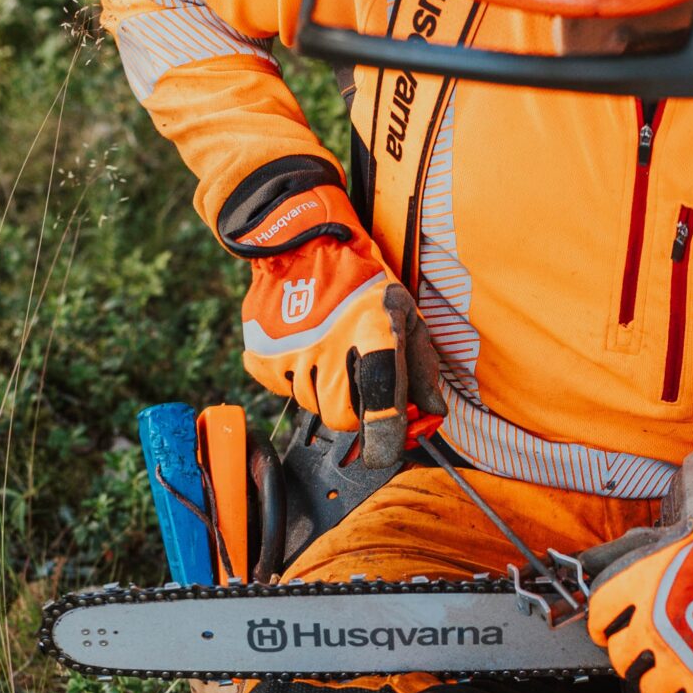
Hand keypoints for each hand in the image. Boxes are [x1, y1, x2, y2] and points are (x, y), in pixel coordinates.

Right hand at [233, 182, 442, 469]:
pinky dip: (295, 378)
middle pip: (342, 418)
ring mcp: (290, 354)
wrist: (301, 244)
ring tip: (330, 351)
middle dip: (356, 413)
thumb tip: (432, 413)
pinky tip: (304, 346)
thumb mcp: (404, 313)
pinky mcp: (261, 355)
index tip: (390, 448)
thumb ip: (421, 367)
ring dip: (325, 391)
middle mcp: (328, 348)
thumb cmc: (362, 280)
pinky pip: (282, 391)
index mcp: (372, 335)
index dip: (387, 441)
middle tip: (358, 383)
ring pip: (312, 406)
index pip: (380, 408)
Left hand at [587, 500, 692, 692]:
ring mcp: (682, 671)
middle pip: (623, 660)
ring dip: (664, 688)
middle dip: (638, 657)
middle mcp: (654, 634)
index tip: (610, 630)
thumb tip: (644, 557)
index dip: (605, 624)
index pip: (602, 615)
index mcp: (645, 591)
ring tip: (684, 680)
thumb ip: (663, 556)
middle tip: (658, 654)